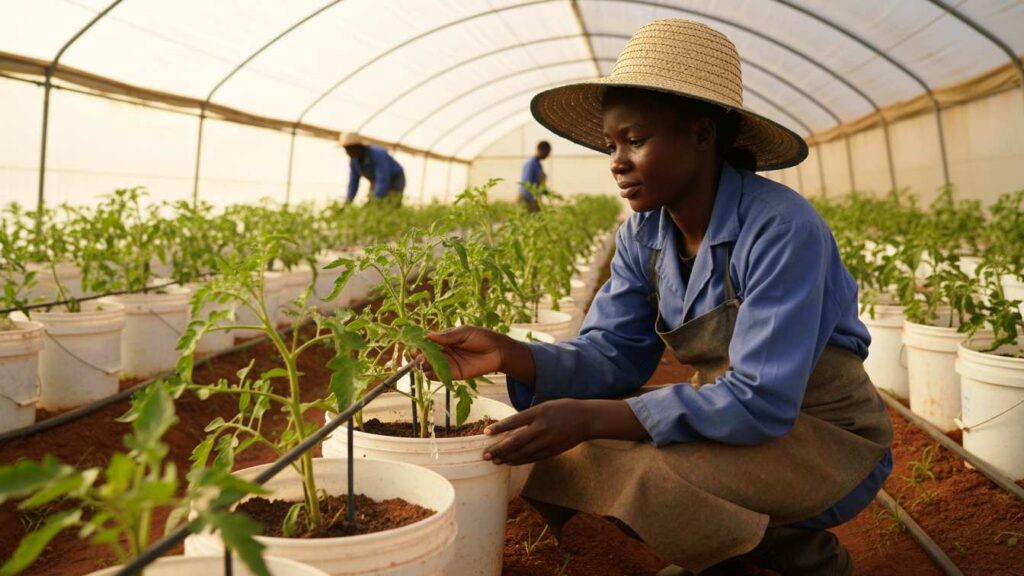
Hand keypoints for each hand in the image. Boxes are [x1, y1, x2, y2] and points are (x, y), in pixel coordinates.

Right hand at [419, 326, 513, 380]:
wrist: (497, 351)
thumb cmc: (481, 337)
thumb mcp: (464, 333)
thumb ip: (447, 336)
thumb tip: (428, 335)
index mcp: (443, 339)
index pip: (426, 342)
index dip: (419, 344)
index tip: (416, 346)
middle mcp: (443, 352)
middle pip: (424, 356)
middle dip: (418, 356)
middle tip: (419, 356)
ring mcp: (447, 363)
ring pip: (429, 367)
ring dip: (423, 366)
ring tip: (425, 364)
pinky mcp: (453, 374)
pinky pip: (439, 376)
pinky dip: (432, 375)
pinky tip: (431, 372)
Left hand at [484, 399, 648, 465]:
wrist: (587, 419)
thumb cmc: (565, 409)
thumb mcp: (546, 406)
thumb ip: (530, 416)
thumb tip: (511, 426)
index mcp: (539, 412)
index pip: (514, 421)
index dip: (499, 428)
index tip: (486, 433)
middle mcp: (542, 428)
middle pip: (516, 441)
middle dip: (499, 449)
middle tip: (485, 455)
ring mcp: (548, 441)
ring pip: (523, 452)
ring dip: (507, 457)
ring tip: (494, 461)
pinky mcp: (553, 450)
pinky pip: (533, 458)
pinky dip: (520, 461)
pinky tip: (510, 462)